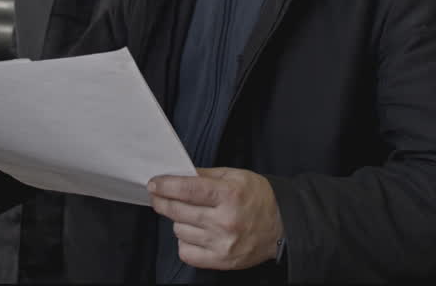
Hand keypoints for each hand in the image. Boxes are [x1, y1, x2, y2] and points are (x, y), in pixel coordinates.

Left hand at [148, 167, 282, 270]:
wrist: (282, 226)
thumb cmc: (257, 197)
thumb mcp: (235, 176)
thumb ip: (205, 175)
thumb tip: (176, 174)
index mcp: (230, 195)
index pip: (188, 189)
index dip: (166, 186)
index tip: (154, 184)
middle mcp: (225, 221)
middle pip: (178, 211)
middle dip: (162, 201)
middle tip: (157, 196)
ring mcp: (223, 244)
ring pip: (179, 231)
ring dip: (178, 221)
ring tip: (189, 215)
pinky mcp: (222, 261)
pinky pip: (186, 253)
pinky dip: (185, 242)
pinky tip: (194, 233)